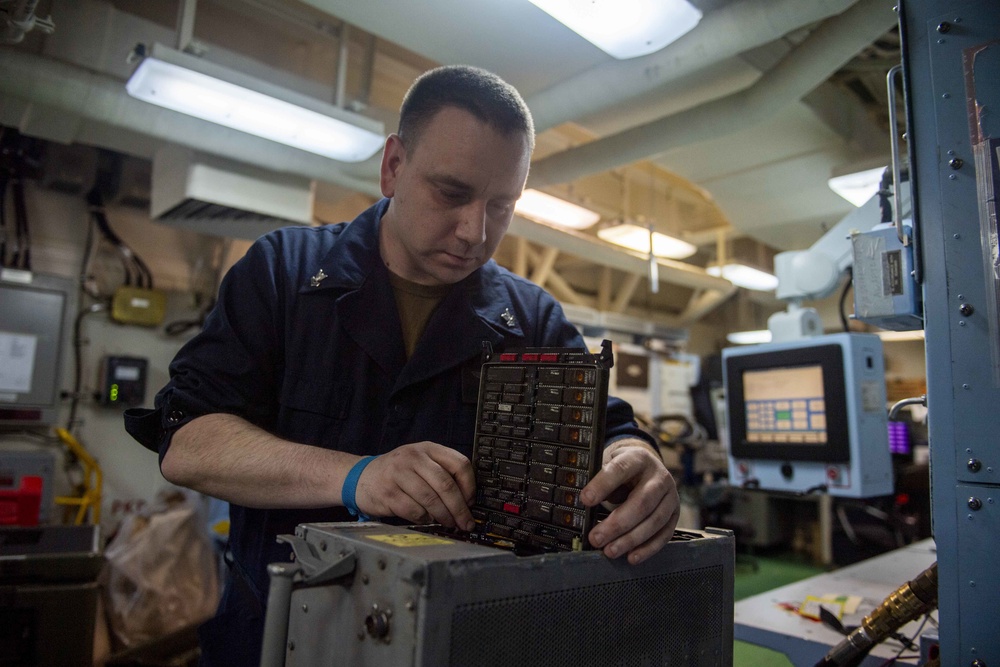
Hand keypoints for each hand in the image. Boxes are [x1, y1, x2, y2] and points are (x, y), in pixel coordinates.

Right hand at [353, 442, 475, 529]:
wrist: (361, 476)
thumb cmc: (398, 472)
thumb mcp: (420, 462)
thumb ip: (442, 473)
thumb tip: (467, 500)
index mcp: (428, 448)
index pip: (459, 463)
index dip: (470, 486)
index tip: (471, 502)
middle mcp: (413, 457)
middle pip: (446, 485)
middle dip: (460, 508)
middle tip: (466, 522)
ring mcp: (398, 474)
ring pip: (431, 500)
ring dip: (444, 516)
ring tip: (449, 523)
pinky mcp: (388, 493)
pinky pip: (414, 511)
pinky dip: (425, 519)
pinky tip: (427, 520)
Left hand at [580, 440, 678, 564]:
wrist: (648, 468)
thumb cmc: (624, 470)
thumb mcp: (611, 464)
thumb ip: (601, 481)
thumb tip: (584, 503)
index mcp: (639, 458)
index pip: (621, 469)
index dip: (603, 485)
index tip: (585, 500)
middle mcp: (659, 476)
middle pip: (641, 502)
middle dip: (617, 524)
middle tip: (596, 538)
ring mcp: (670, 496)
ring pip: (654, 521)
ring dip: (630, 540)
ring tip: (610, 551)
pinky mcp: (675, 514)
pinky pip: (664, 534)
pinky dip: (648, 548)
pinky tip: (631, 556)